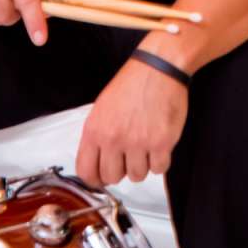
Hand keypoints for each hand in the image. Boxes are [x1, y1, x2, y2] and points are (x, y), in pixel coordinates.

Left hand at [76, 58, 188, 187]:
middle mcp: (113, 139)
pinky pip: (158, 169)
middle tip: (128, 156)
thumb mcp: (102, 108)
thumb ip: (97, 136)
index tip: (102, 177)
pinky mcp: (161, 143)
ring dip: (142, 165)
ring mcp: (137, 142)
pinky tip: (158, 144)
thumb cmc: (132, 84)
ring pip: (137, 176)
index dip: (95, 179)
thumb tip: (96, 163)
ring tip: (145, 145)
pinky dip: (160, 161)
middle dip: (121, 170)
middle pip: (112, 178)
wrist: (159, 68)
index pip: (86, 172)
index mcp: (95, 129)